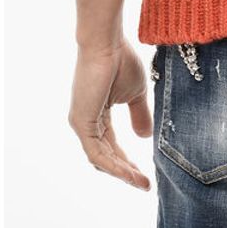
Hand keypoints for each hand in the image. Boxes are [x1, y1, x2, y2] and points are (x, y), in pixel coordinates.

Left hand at [68, 40, 153, 189]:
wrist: (107, 43)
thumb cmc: (120, 60)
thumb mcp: (136, 93)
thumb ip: (139, 115)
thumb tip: (145, 137)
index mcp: (97, 114)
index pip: (111, 145)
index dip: (127, 160)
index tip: (144, 174)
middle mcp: (86, 121)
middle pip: (105, 156)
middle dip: (125, 171)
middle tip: (144, 183)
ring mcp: (81, 123)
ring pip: (101, 159)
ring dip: (122, 173)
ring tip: (141, 183)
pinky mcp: (81, 123)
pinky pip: (97, 153)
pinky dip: (114, 166)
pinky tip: (130, 174)